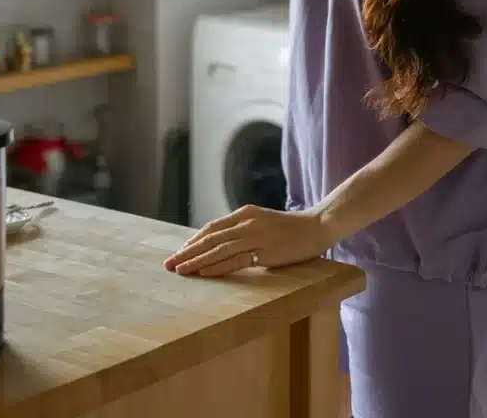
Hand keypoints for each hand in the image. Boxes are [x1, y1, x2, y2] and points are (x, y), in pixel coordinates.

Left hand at [163, 204, 332, 276]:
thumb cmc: (290, 228)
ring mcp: (256, 236)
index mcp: (245, 213)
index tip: (178, 254)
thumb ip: (243, 229)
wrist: (317, 226)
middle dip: (187, 252)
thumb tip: (221, 243)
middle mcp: (247, 222)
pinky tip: (203, 273)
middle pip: (210, 238)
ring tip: (180, 271)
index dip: (193, 241)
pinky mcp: (266, 251)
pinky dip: (217, 266)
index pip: (212, 228)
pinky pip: (236, 260)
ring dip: (196, 261)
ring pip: (219, 249)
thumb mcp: (263, 222)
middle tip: (169, 265)